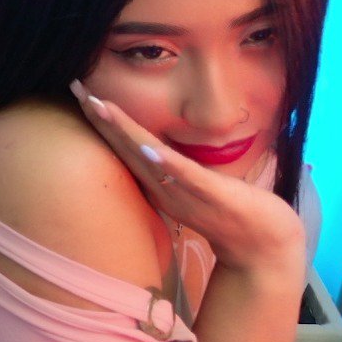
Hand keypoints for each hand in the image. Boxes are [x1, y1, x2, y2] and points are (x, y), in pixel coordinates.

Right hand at [69, 80, 304, 274]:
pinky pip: (186, 176)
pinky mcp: (214, 195)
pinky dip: (165, 162)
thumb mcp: (196, 186)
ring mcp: (187, 193)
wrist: (266, 252)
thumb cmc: (234, 213)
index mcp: (159, 182)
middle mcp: (164, 188)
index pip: (124, 146)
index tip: (80, 91)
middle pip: (125, 148)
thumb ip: (176, 167)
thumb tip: (160, 144)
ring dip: (121, 132)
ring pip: (147, 157)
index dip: (101, 120)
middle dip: (99, 118)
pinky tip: (147, 146)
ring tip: (98, 106)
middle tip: (76, 88)